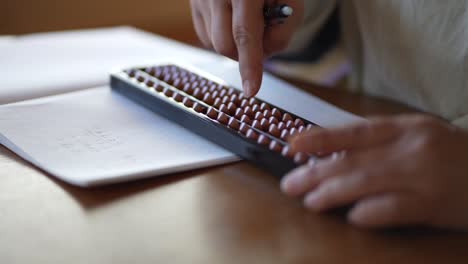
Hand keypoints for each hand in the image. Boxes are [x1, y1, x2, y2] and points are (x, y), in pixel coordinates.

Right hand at [190, 0, 303, 96]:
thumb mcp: (292, 2)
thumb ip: (282, 33)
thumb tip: (260, 58)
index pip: (244, 34)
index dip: (249, 65)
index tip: (251, 90)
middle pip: (225, 45)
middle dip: (244, 55)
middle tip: (262, 38)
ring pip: (213, 43)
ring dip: (234, 44)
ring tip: (248, 20)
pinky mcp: (193, 3)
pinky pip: (206, 35)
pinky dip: (222, 36)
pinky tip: (233, 19)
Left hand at [281, 114, 467, 229]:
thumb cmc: (452, 154)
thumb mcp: (417, 136)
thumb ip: (380, 141)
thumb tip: (334, 152)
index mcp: (404, 128)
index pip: (353, 131)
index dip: (320, 138)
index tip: (292, 145)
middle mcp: (410, 148)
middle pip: (352, 160)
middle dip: (315, 173)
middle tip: (290, 184)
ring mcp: (422, 175)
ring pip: (366, 182)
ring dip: (332, 193)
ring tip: (310, 202)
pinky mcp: (434, 203)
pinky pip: (394, 208)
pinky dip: (369, 213)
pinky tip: (351, 217)